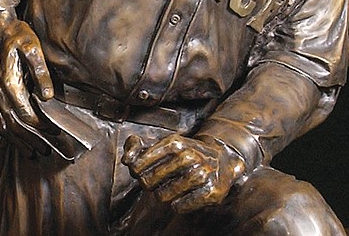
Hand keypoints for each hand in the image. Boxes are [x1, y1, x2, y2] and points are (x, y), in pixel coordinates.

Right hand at [0, 10, 53, 152]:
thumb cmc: (14, 35)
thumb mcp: (32, 46)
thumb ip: (40, 71)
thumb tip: (47, 95)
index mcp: (9, 82)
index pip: (26, 114)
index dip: (41, 126)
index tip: (55, 131)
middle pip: (14, 125)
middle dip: (32, 140)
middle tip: (47, 149)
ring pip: (2, 126)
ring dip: (18, 141)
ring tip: (32, 151)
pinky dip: (3, 133)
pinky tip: (12, 138)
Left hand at [122, 133, 245, 212]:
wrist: (223, 158)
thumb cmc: (186, 152)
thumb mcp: (163, 144)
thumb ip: (138, 148)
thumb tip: (126, 159)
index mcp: (173, 142)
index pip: (138, 164)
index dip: (136, 171)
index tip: (140, 171)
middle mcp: (188, 156)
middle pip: (148, 181)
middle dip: (148, 184)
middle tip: (155, 182)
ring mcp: (201, 174)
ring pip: (163, 196)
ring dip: (163, 195)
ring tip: (170, 188)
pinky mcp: (211, 192)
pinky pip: (180, 206)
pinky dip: (178, 204)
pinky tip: (183, 195)